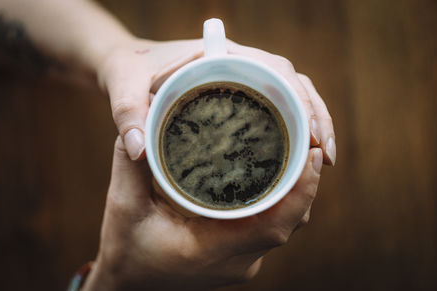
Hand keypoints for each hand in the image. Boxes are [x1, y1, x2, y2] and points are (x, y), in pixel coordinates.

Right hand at [82, 137, 323, 289]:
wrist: (129, 285)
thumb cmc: (126, 250)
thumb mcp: (123, 206)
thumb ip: (131, 164)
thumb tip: (144, 121)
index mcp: (208, 250)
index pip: (272, 226)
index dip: (300, 192)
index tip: (313, 155)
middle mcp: (235, 263)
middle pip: (288, 223)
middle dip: (305, 184)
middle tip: (309, 141)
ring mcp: (240, 264)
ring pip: (284, 227)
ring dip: (296, 193)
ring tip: (297, 153)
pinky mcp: (240, 259)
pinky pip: (271, 229)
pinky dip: (280, 203)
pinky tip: (275, 176)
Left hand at [96, 39, 335, 164]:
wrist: (125, 66)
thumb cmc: (127, 70)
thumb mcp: (123, 85)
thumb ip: (127, 112)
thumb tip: (140, 150)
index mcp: (222, 54)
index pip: (276, 68)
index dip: (301, 97)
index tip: (311, 132)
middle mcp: (239, 66)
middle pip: (293, 84)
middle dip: (316, 116)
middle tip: (324, 156)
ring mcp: (241, 83)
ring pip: (290, 98)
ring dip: (310, 125)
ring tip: (320, 162)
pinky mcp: (238, 101)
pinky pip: (274, 111)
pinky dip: (290, 132)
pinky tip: (294, 161)